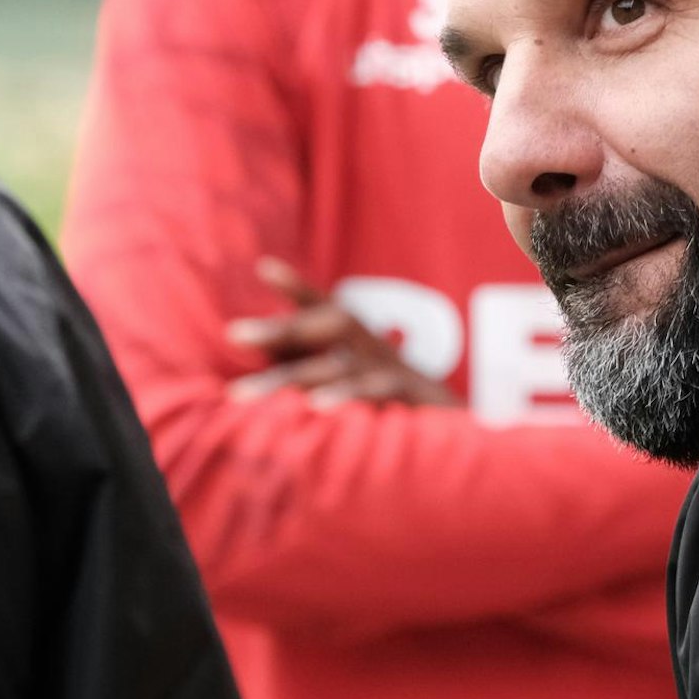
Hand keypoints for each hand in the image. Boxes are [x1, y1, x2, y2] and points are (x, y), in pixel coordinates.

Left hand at [225, 257, 463, 408]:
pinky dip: (343, 397)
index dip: (297, 287)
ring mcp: (392, 368)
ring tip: (242, 396)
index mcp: (361, 338)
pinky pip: (372, 391)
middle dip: (281, 328)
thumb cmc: (396, 405)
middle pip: (327, 325)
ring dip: (287, 379)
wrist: (465, 430)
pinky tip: (313, 408)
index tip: (263, 267)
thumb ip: (308, 366)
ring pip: (335, 366)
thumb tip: (257, 356)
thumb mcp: (353, 379)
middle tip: (232, 332)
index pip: (327, 306)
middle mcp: (375, 345)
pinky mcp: (409, 395)